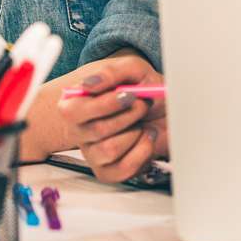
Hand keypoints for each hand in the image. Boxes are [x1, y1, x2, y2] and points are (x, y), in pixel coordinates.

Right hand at [55, 54, 168, 183]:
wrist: (165, 110)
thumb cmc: (142, 89)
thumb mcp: (131, 70)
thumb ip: (110, 72)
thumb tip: (89, 84)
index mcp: (76, 103)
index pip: (75, 111)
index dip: (106, 104)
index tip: (130, 95)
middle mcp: (80, 129)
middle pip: (97, 131)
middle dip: (129, 116)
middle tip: (143, 104)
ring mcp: (93, 153)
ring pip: (109, 150)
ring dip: (135, 134)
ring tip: (142, 123)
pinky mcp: (108, 171)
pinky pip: (122, 170)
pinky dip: (142, 152)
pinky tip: (145, 139)